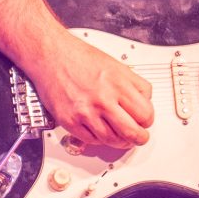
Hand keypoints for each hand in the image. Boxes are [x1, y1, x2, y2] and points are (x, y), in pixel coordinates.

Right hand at [30, 29, 153, 148]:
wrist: (51, 56)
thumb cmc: (80, 57)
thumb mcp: (115, 65)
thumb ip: (132, 84)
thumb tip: (144, 101)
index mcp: (118, 84)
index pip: (145, 114)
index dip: (147, 120)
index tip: (144, 121)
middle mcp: (103, 99)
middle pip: (132, 132)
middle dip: (139, 138)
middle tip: (138, 138)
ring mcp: (86, 112)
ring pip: (112, 140)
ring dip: (120, 142)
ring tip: (121, 138)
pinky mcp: (70, 121)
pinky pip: (92, 140)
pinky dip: (99, 139)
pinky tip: (101, 131)